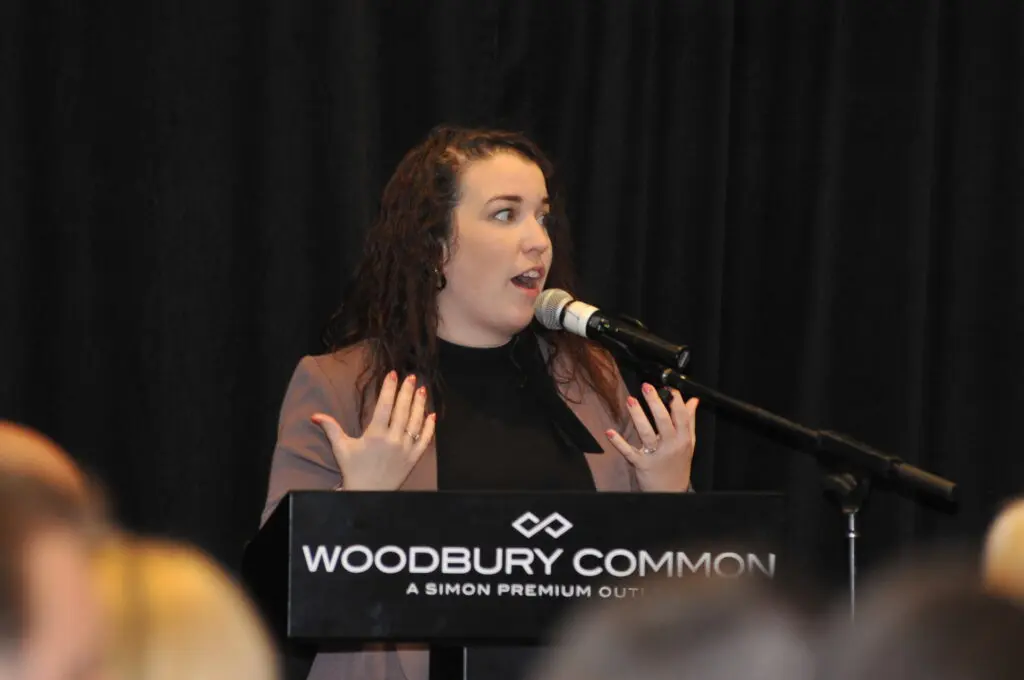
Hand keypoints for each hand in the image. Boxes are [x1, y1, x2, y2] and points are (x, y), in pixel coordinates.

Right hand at [311, 371, 435, 490]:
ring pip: (416, 422)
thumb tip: (315, 415)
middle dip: (407, 392)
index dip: (389, 388)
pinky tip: (431, 415)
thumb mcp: (341, 449)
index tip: (393, 374)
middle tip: (412, 377)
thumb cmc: (354, 471)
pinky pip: (425, 440)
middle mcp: (393, 440)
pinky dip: (429, 427)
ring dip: (420, 405)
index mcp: (375, 435)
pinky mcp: (414, 459)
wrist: (368, 495)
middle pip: (403, 410)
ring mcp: (405, 449)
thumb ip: (331, 429)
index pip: (385, 406)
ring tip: (422, 390)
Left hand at [605, 383, 697, 491]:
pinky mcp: (641, 464)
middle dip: (655, 403)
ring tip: (630, 400)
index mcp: (684, 439)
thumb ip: (690, 421)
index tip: (668, 387)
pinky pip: (629, 451)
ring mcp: (656, 455)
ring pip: (646, 433)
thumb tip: (693, 400)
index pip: (681, 416)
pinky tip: (609, 432)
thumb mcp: (689, 443)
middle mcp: (671, 446)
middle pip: (663, 421)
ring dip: (637, 416)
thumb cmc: (678, 465)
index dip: (675, 400)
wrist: (670, 493)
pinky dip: (618, 442)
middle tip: (646, 387)